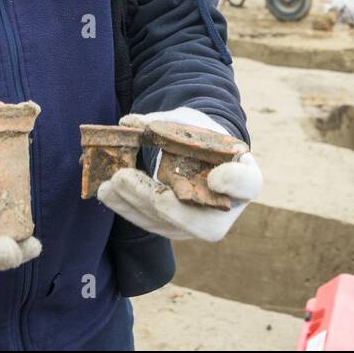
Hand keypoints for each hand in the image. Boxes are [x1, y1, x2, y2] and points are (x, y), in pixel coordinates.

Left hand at [96, 108, 260, 242]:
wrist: (200, 153)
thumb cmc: (201, 135)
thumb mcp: (190, 123)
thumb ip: (163, 123)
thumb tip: (129, 123)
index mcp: (245, 177)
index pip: (247, 184)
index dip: (233, 183)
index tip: (214, 176)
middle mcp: (227, 209)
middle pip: (203, 222)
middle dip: (164, 205)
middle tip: (127, 179)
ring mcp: (200, 225)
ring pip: (169, 226)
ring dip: (135, 205)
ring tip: (110, 183)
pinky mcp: (175, 229)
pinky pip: (152, 225)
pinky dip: (127, 208)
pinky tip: (107, 192)